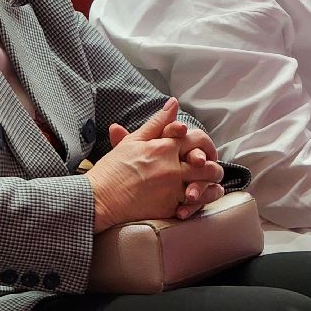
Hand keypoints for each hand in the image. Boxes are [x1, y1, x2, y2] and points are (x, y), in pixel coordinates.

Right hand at [85, 99, 224, 230]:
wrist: (97, 199)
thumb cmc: (112, 169)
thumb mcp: (133, 141)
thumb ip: (157, 122)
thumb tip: (174, 103)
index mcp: (163, 147)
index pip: (195, 138)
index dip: (203, 143)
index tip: (203, 149)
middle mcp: (171, 167)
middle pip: (206, 164)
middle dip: (213, 165)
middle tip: (212, 168)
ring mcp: (171, 189)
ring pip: (205, 185)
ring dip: (211, 185)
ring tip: (211, 185)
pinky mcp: (168, 208)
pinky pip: (193, 205)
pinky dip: (199, 203)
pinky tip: (200, 201)